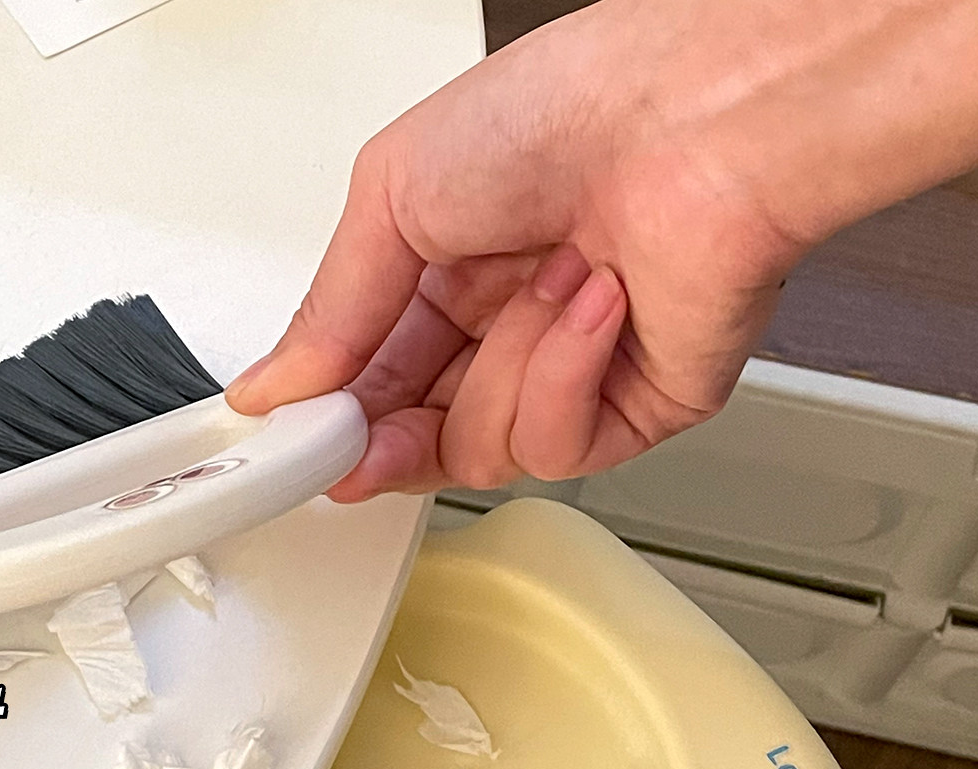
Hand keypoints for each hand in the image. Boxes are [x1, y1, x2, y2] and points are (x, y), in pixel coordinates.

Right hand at [227, 0, 977, 500]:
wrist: (705, 107)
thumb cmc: (571, 107)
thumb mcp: (394, 195)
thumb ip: (331, 312)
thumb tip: (273, 386)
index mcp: (448, 274)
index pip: (375, 382)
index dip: (334, 420)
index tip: (294, 440)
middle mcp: (508, 330)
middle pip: (421, 438)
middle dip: (386, 438)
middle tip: (356, 434)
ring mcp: (573, 374)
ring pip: (481, 452)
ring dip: (498, 370)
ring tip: (543, 278)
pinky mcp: (637, 410)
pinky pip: (558, 447)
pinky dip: (563, 374)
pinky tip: (593, 300)